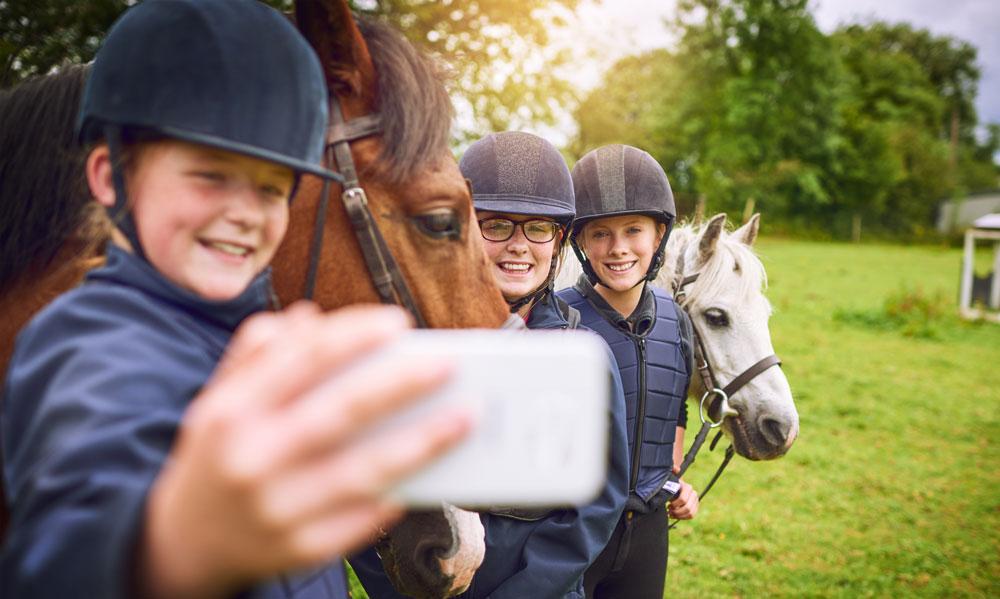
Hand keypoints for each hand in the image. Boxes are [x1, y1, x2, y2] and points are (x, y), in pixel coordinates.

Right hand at [140, 303, 471, 597]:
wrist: (182, 545)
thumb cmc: (216, 455)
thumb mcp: (218, 400)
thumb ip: (257, 353)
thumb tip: (310, 316)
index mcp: (230, 411)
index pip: (300, 361)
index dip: (354, 336)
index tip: (399, 321)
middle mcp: (251, 459)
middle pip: (339, 413)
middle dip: (400, 384)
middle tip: (448, 363)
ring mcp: (276, 510)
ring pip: (363, 472)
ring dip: (422, 443)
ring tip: (464, 418)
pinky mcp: (301, 550)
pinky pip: (363, 519)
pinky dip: (400, 492)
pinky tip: (432, 470)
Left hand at [667, 467, 698, 519]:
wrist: (675, 485)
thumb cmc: (670, 482)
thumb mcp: (669, 476)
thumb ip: (671, 470)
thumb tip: (676, 469)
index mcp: (687, 487)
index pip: (683, 500)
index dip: (675, 505)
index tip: (668, 505)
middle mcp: (694, 493)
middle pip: (688, 508)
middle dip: (677, 512)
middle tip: (669, 511)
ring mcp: (696, 500)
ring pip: (691, 513)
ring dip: (680, 516)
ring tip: (672, 514)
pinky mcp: (695, 506)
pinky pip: (692, 515)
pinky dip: (683, 518)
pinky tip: (675, 515)